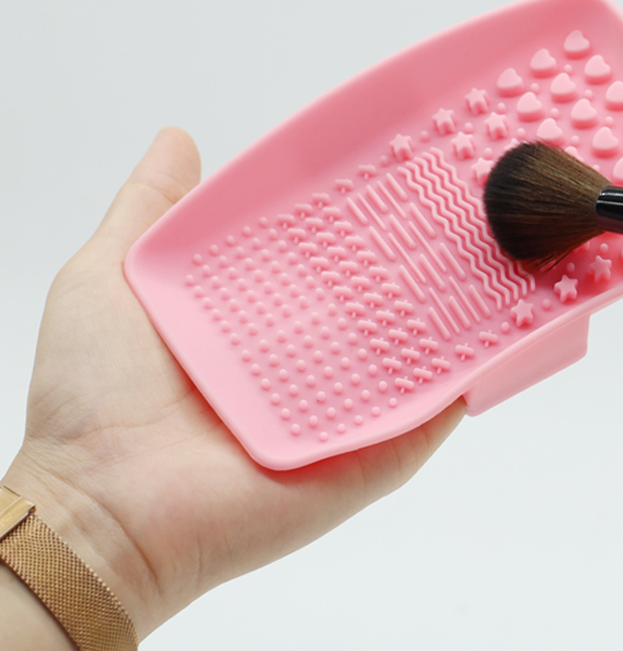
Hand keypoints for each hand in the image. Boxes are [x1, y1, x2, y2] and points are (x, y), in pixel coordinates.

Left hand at [2, 129, 463, 650]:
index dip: (357, 215)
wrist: (102, 512)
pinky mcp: (367, 460)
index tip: (395, 169)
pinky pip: (428, 417)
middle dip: (420, 257)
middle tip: (466, 202)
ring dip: (458, 312)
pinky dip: (467, 380)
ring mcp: (343, 413)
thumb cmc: (91, 396)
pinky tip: (504, 329)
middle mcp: (308, 361)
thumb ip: (151, 208)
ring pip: (415, 355)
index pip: (324, 257)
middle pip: (378, 302)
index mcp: (262, 319)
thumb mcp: (111, 275)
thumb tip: (180, 138)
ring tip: (500, 252)